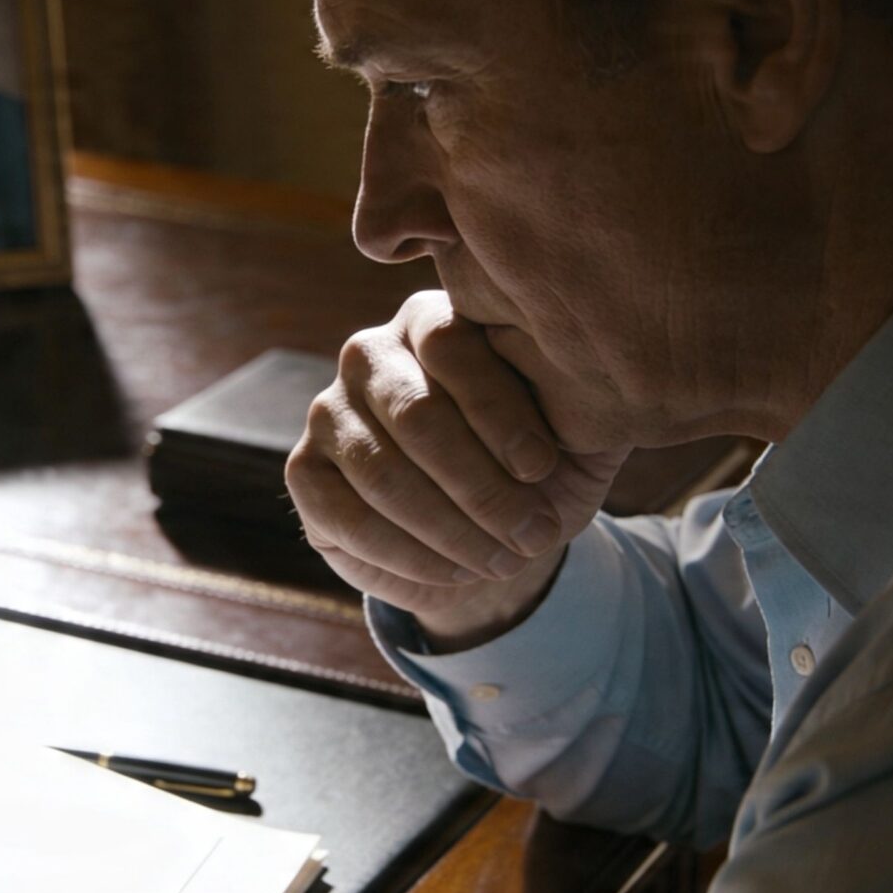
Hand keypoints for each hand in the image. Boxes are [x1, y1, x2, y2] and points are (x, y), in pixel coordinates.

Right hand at [287, 290, 627, 647]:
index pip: (453, 347)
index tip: (542, 467)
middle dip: (482, 487)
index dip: (498, 412)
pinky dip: (411, 557)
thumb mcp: (572, 431)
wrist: (488, 528)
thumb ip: (575, 399)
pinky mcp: (304, 472)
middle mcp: (370, 353)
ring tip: (506, 561)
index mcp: (433, 320)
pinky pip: (348, 519)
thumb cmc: (537, 464)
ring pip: (384, 474)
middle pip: (417, 416)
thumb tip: (588, 381)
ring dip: (452, 531)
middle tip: (534, 534)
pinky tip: (459, 572)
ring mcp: (328, 411)